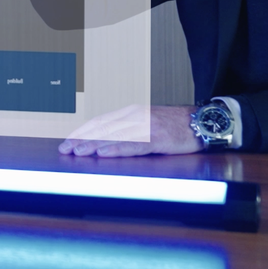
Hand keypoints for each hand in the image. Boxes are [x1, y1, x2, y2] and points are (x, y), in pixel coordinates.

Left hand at [58, 104, 202, 156]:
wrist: (202, 121)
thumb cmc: (176, 126)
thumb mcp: (148, 123)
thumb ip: (130, 130)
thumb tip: (109, 142)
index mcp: (131, 114)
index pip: (101, 123)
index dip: (83, 132)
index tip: (68, 142)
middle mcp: (135, 118)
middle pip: (103, 129)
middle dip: (82, 140)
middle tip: (65, 149)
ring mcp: (146, 127)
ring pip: (115, 137)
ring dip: (94, 145)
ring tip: (78, 152)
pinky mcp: (157, 138)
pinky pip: (133, 146)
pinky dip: (117, 150)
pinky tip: (105, 154)